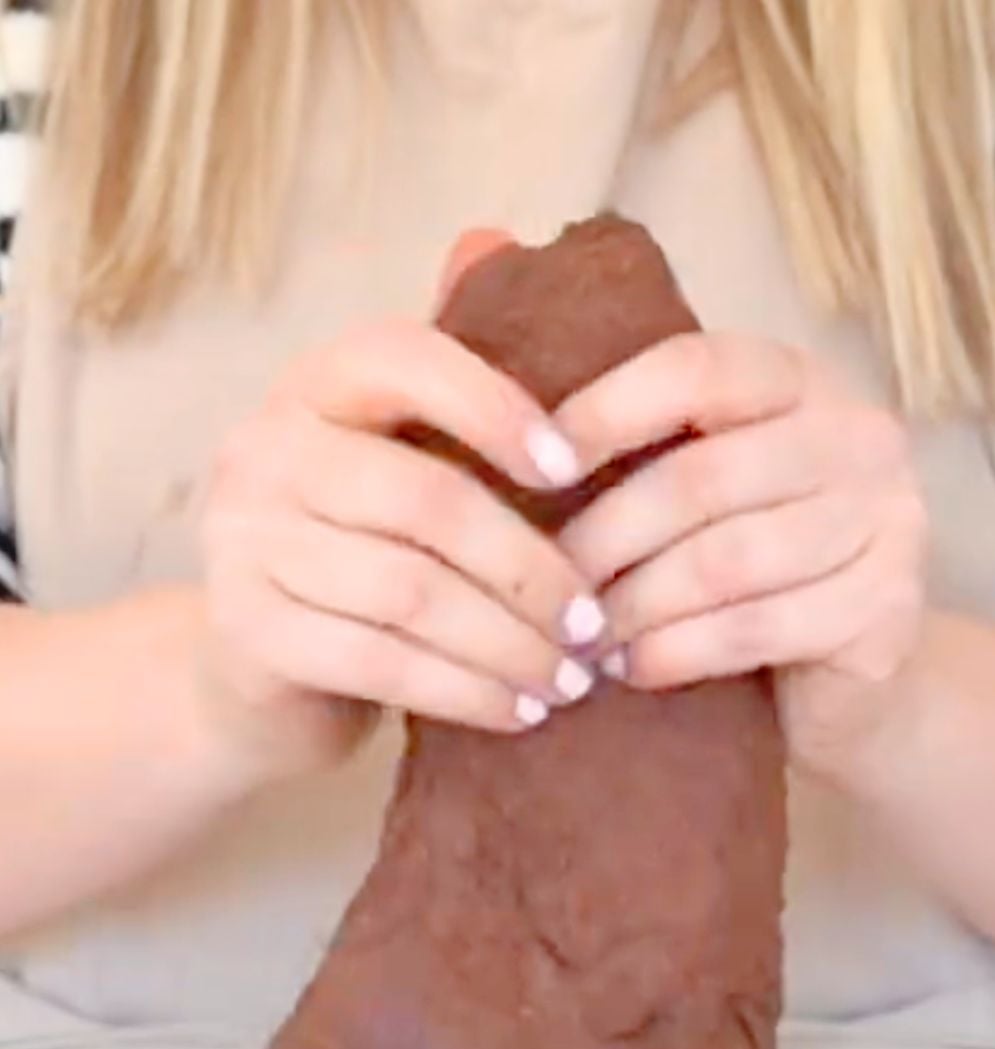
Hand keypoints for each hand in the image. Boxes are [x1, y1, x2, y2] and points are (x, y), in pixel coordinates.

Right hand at [198, 318, 602, 782]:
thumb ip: (446, 379)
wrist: (255, 675)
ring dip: (509, 646)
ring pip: (410, 593)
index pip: (407, 360)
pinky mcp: (248, 633)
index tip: (578, 471)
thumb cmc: (361, 553)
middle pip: (425, 500)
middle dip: (531, 571)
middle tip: (597, 626)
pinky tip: (519, 713)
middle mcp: (263, 449)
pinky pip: (380, 663)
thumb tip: (496, 236)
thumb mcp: (399, 460)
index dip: (499, 408)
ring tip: (573, 681)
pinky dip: (465, 693)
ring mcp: (243, 542)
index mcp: (313, 387)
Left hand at [557, 333, 928, 769]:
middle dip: (606, 539)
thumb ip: (627, 424)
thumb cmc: (747, 573)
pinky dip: (678, 652)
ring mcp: (888, 521)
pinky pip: (755, 628)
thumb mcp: (699, 489)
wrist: (852, 685)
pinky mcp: (886, 608)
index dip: (608, 413)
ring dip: (635, 606)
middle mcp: (859, 436)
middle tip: (545, 587)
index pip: (698, 370)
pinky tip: (633, 671)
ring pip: (725, 560)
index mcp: (802, 383)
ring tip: (579, 638)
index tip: (537, 467)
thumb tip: (487, 317)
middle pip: (701, 478)